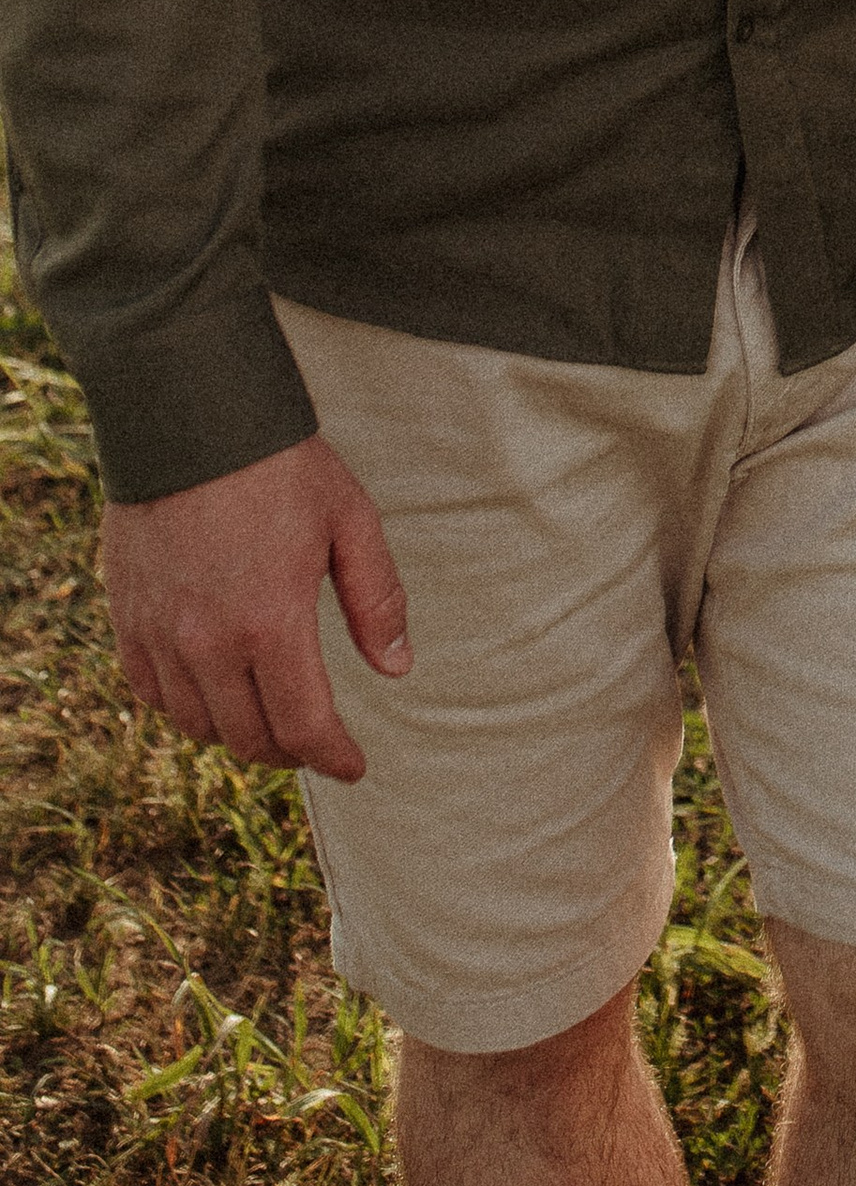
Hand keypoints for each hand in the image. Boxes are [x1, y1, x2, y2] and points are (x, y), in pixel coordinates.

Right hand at [100, 433, 409, 782]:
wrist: (191, 419)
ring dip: (239, 735)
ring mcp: (160, 635)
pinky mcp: (127, 618)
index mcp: (271, 623)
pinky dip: (184, 707)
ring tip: (270, 718)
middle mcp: (208, 643)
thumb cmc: (281, 466)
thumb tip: (398, 669)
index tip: (354, 767)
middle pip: (250, 739)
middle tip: (316, 741)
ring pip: (199, 725)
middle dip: (291, 752)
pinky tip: (213, 692)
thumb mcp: (350, 521)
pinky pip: (150, 694)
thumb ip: (376, 599)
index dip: (334, 758)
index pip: (304, 726)